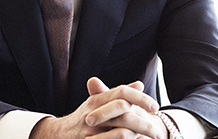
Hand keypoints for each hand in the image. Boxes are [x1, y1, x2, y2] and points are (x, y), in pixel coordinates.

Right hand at [30, 77, 166, 138]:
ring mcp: (90, 131)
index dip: (140, 98)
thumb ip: (118, 94)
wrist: (59, 136)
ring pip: (122, 132)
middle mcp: (93, 113)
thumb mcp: (98, 103)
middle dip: (145, 122)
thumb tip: (139, 84)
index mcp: (96, 100)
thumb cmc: (83, 119)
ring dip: (139, 137)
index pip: (121, 93)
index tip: (155, 106)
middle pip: (124, 112)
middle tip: (158, 131)